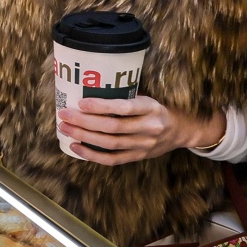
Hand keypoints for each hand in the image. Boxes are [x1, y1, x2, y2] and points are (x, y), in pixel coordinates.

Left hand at [58, 97, 225, 165]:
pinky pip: (113, 159)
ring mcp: (144, 145)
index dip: (102, 106)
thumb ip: (125, 97)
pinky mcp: (139, 157)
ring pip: (110, 143)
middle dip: (84, 122)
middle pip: (112, 127)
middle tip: (64, 114)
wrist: (182, 130)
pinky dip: (92, 155)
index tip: (81, 102)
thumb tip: (89, 87)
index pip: (125, 107)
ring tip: (65, 128)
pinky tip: (76, 147)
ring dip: (84, 136)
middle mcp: (149, 127)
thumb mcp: (147, 98)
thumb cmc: (156, 109)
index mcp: (151, 108)